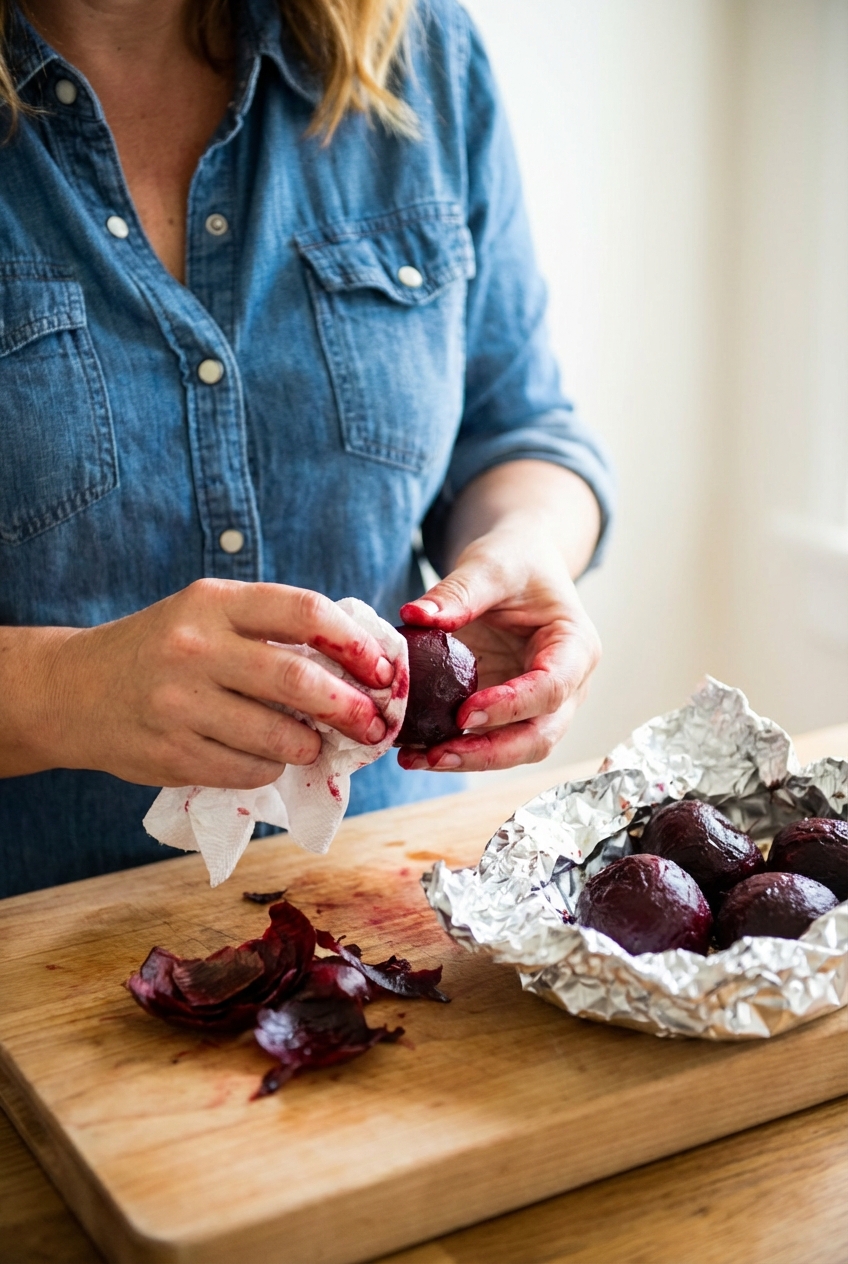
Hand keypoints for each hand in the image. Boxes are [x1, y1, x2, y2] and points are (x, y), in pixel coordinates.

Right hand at [19, 580, 393, 787]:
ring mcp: (179, 705)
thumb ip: (272, 628)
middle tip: (373, 723)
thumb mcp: (208, 615)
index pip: (303, 612)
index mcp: (213, 603)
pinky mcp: (171, 754)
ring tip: (314, 744)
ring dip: (310, 746)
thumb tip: (361, 662)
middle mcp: (195, 649)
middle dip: (350, 707)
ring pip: (279, 737)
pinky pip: (248, 771)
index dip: (355, 643)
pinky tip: (266, 758)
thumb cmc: (162, 648)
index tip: (382, 668)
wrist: (74, 690)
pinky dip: (271, 769)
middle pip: (298, 680)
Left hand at [396, 518, 600, 772]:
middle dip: (489, 753)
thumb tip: (415, 616)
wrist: (520, 566)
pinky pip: (489, 741)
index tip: (465, 713)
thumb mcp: (489, 564)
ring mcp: (541, 706)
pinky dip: (455, 749)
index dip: (511, 706)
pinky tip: (415, 750)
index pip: (552, 688)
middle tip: (436, 755)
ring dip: (469, 760)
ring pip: (516, 749)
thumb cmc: (515, 562)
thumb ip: (458, 591)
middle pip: (540, 736)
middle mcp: (567, 686)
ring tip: (416, 759)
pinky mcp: (511, 713)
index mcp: (575, 648)